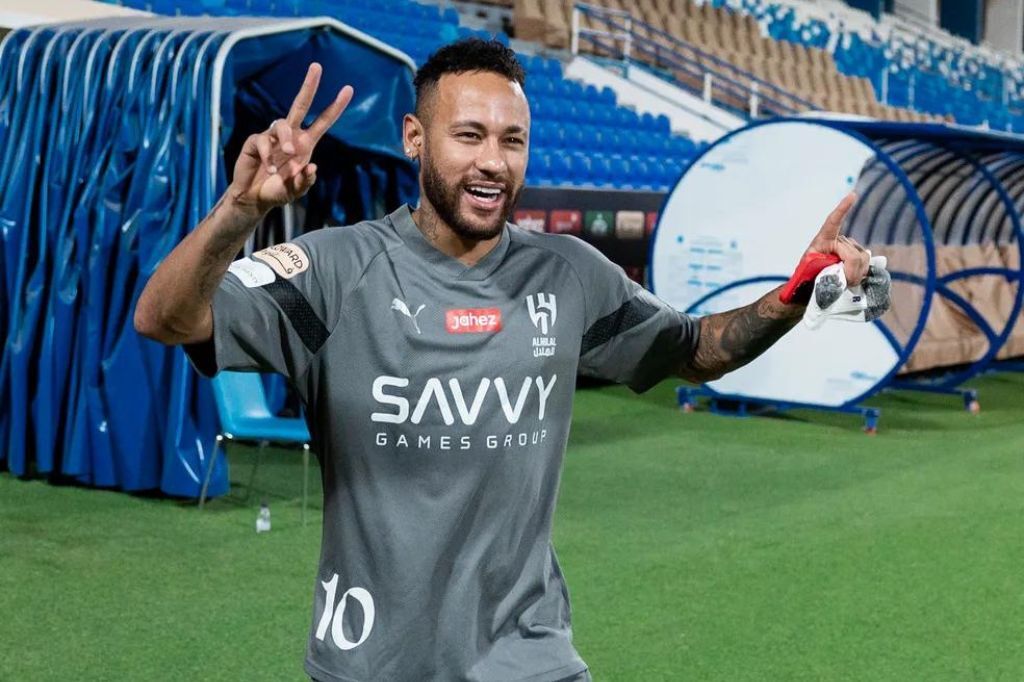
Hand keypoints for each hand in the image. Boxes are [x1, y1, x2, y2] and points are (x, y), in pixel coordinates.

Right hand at [227, 63, 353, 216]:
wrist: (254, 198)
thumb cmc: (278, 191)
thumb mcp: (296, 190)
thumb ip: (305, 182)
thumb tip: (312, 167)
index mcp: (305, 144)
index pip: (323, 121)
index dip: (335, 106)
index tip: (348, 89)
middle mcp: (291, 136)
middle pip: (300, 104)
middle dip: (309, 85)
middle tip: (317, 66)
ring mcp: (272, 137)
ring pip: (282, 124)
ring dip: (286, 138)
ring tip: (288, 153)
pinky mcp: (255, 142)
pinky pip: (262, 141)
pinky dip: (268, 156)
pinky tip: (270, 169)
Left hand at [804, 192, 869, 285]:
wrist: (812, 282)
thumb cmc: (807, 273)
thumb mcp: (808, 268)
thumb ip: (821, 267)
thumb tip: (840, 271)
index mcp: (823, 239)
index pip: (833, 221)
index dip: (843, 209)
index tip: (853, 195)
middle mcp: (838, 240)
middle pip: (853, 255)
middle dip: (849, 270)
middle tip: (841, 281)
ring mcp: (850, 247)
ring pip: (862, 259)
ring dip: (855, 273)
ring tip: (844, 280)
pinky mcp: (857, 256)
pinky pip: (866, 263)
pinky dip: (861, 272)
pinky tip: (853, 277)